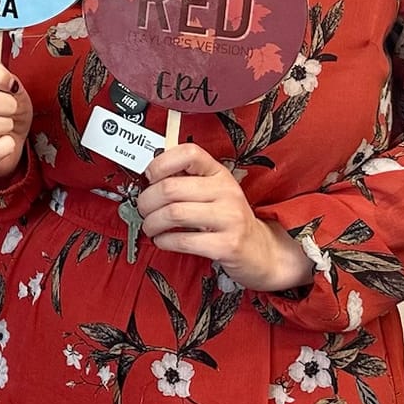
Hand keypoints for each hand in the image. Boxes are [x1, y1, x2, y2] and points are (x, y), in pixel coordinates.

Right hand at [0, 50, 31, 177]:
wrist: (13, 143)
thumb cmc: (10, 114)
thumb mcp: (13, 92)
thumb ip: (9, 81)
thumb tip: (9, 80)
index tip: (10, 84)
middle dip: (7, 104)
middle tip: (12, 109)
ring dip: (6, 125)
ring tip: (7, 126)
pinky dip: (6, 146)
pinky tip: (5, 142)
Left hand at [136, 143, 311, 291]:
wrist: (260, 249)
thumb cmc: (227, 217)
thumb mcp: (212, 191)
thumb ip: (187, 180)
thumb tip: (149, 174)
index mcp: (219, 173)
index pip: (188, 153)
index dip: (160, 163)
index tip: (149, 177)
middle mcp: (226, 191)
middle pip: (170, 188)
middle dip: (146, 201)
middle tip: (143, 209)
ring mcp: (229, 218)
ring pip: (173, 213)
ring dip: (152, 222)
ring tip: (150, 226)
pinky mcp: (227, 245)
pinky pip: (183, 240)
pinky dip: (164, 241)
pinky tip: (162, 240)